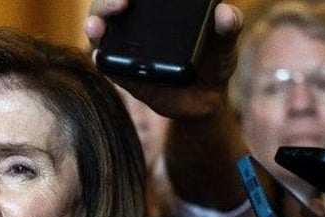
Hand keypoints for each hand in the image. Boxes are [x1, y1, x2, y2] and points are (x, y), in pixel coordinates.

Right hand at [85, 1, 242, 118]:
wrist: (206, 98)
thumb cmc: (215, 60)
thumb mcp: (226, 42)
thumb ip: (229, 27)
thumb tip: (225, 13)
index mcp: (160, 7)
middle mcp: (138, 22)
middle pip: (110, 4)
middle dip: (107, 1)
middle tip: (121, 2)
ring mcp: (128, 48)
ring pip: (101, 31)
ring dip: (95, 26)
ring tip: (98, 27)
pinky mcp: (125, 74)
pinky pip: (107, 65)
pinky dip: (102, 60)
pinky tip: (101, 57)